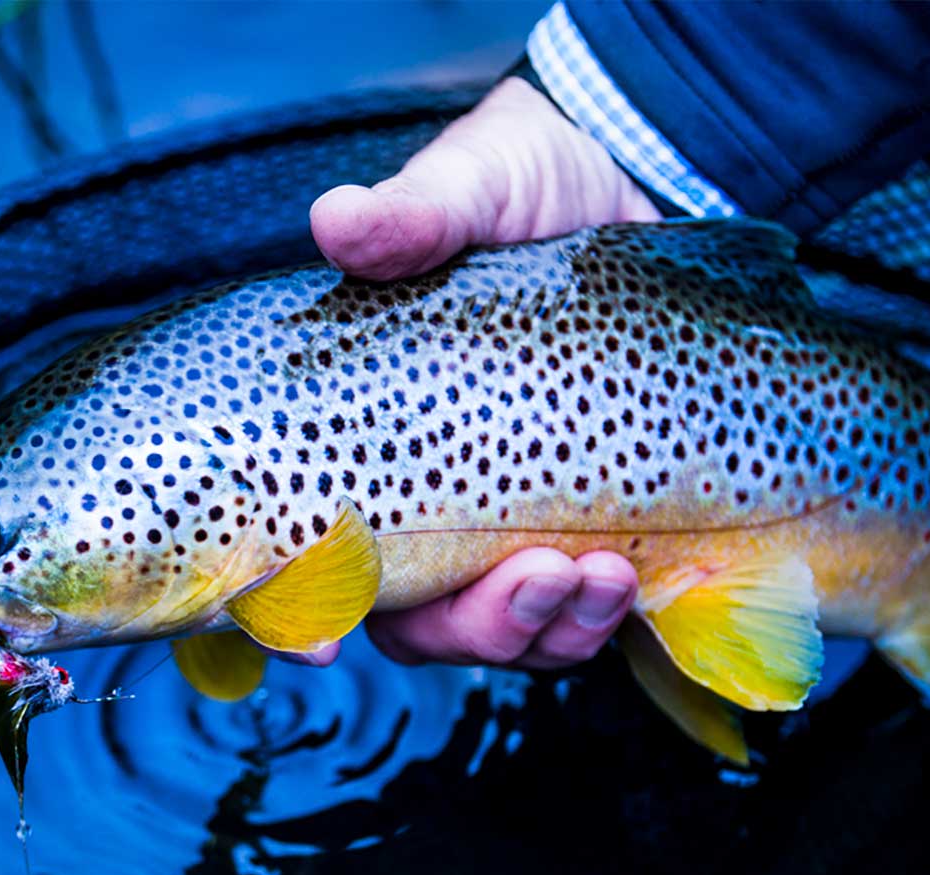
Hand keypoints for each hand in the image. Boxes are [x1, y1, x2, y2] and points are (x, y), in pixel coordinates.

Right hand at [301, 78, 653, 669]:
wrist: (637, 182)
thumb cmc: (528, 190)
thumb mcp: (474, 188)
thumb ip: (418, 214)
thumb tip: (340, 221)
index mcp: (368, 437)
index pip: (309, 547)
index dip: (292, 608)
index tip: (311, 638)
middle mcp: (431, 498)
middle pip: (417, 621)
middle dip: (471, 626)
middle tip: (528, 579)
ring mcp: (511, 524)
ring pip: (502, 633)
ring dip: (543, 628)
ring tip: (597, 574)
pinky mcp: (590, 526)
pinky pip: (579, 618)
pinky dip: (597, 619)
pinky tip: (626, 580)